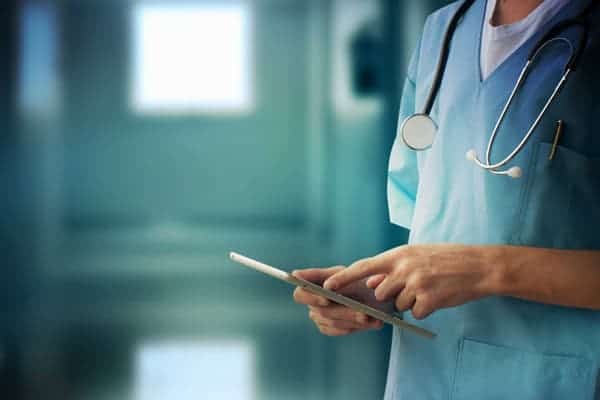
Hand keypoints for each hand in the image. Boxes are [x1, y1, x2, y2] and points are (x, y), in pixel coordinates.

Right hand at [292, 267, 383, 335]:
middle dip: (343, 311)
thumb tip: (300, 275)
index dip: (311, 298)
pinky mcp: (327, 327)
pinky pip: (339, 330)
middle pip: (322, 311)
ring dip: (353, 319)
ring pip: (333, 321)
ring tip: (369, 317)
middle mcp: (311, 302)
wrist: (369, 291)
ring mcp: (317, 316)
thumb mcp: (347, 272)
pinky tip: (370, 323)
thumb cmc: (355, 277)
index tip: (326, 298)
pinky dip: (355, 326)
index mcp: (311, 285)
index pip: (300, 294)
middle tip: (362, 313)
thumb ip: (331, 275)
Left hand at [323, 245, 498, 319]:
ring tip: (430, 288)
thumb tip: (372, 281)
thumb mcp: (416, 256)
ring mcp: (416, 284)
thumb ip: (393, 268)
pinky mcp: (429, 300)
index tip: (326, 286)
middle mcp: (404, 268)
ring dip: (410, 302)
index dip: (344, 278)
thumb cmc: (446, 259)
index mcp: (399, 254)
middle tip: (413, 286)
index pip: (363, 267)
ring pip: (398, 305)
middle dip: (391, 295)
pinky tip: (438, 297)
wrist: (478, 266)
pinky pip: (416, 313)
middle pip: (380, 292)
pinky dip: (425, 310)